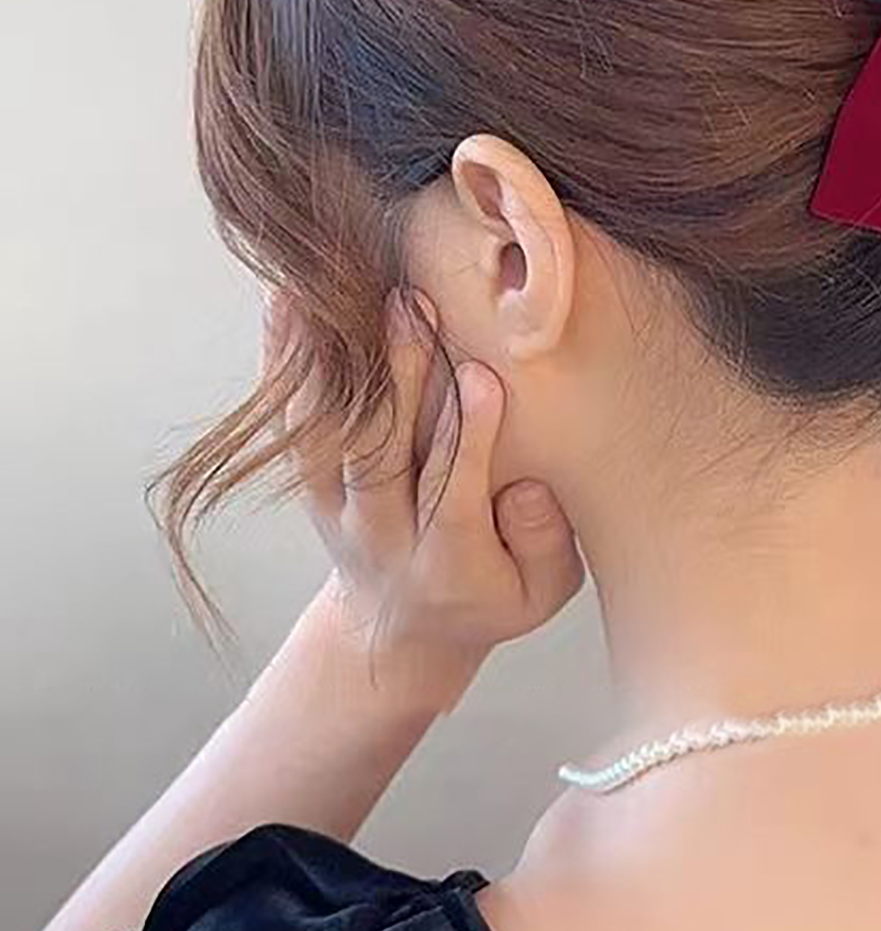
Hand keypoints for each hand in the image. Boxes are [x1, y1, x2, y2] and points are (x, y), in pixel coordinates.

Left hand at [269, 288, 585, 710]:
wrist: (396, 636)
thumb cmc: (487, 599)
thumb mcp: (542, 594)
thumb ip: (546, 544)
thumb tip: (527, 489)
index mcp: (448, 565)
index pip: (456, 495)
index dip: (470, 436)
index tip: (482, 377)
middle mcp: (382, 536)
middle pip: (383, 456)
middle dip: (400, 378)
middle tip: (414, 309)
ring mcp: (338, 511)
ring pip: (330, 436)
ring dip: (337, 363)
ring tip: (344, 295)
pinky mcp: (311, 489)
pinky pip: (293, 425)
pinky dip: (284, 365)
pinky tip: (284, 304)